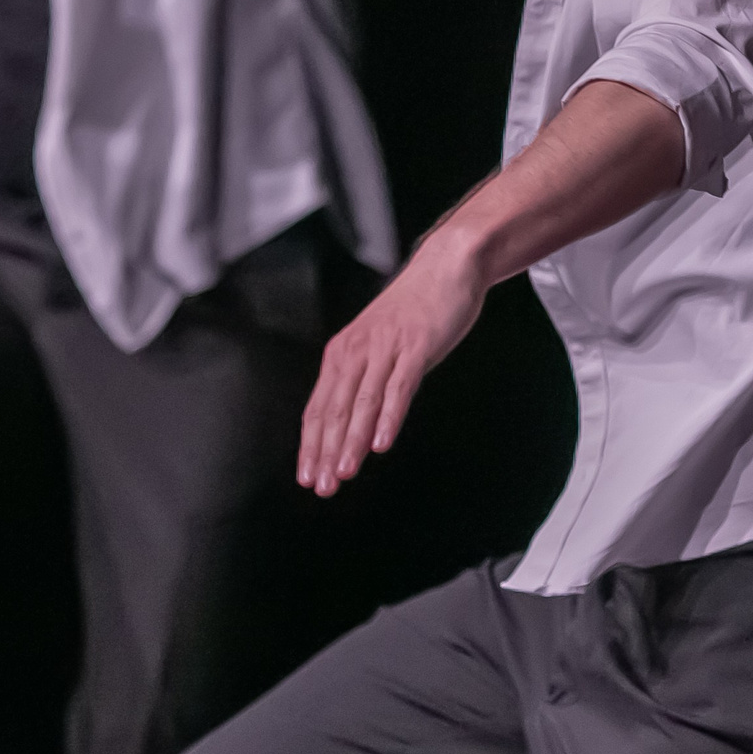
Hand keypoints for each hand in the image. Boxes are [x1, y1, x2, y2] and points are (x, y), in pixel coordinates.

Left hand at [298, 233, 486, 496]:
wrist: (445, 267)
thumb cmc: (413, 310)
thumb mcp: (379, 344)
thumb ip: (366, 380)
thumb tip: (356, 425)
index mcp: (342, 353)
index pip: (319, 407)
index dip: (311, 445)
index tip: (306, 477)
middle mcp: (357, 351)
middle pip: (336, 410)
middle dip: (326, 452)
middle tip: (322, 487)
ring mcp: (386, 348)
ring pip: (363, 403)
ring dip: (352, 441)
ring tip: (344, 473)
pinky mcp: (415, 346)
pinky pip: (399, 387)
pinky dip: (389, 417)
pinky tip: (383, 443)